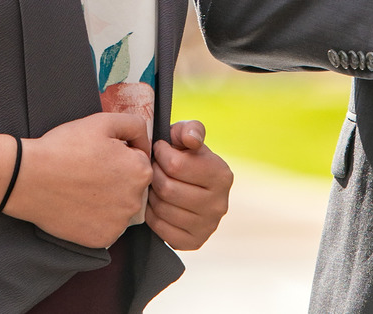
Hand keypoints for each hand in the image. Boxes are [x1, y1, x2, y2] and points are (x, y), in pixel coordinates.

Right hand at [3, 112, 151, 247]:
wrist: (30, 178)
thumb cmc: (66, 147)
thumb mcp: (103, 122)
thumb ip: (134, 125)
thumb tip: (146, 141)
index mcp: (141, 171)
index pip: (139, 162)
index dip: (119, 155)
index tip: (99, 155)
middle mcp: (136, 201)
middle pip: (132, 186)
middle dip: (116, 178)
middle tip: (89, 171)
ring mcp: (118, 223)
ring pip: (120, 207)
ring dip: (107, 199)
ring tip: (82, 187)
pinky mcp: (101, 240)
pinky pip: (105, 226)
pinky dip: (95, 218)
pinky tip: (78, 205)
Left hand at [146, 120, 232, 250]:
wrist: (191, 185)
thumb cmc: (186, 155)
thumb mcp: (189, 135)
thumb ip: (190, 129)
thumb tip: (191, 140)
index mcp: (222, 175)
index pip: (176, 165)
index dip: (160, 154)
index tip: (159, 150)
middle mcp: (220, 204)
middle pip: (167, 189)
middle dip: (153, 175)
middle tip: (152, 167)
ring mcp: (208, 226)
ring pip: (162, 209)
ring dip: (150, 194)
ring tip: (153, 183)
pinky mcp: (194, 242)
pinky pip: (160, 228)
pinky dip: (151, 214)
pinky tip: (155, 202)